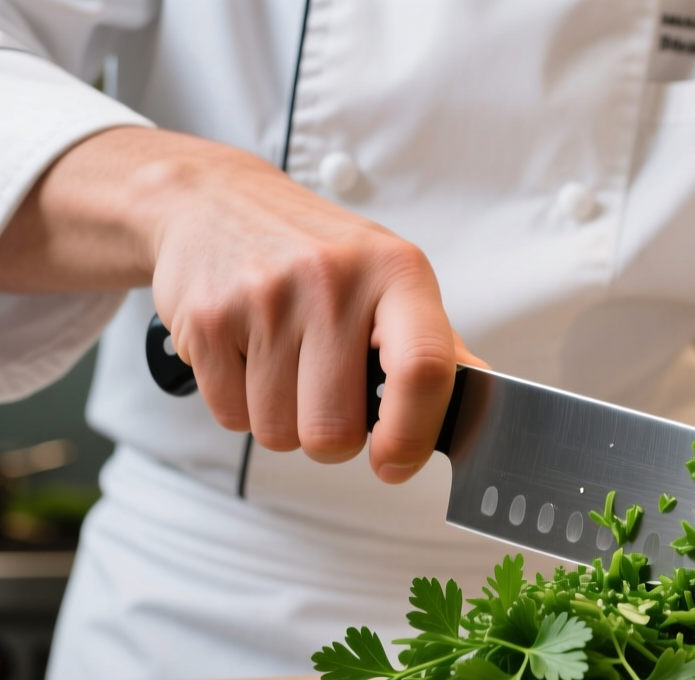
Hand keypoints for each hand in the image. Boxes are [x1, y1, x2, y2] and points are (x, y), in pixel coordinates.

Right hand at [0, 127, 476, 482]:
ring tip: (285, 365)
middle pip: (334, 430)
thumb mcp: (390, 279)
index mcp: (396, 272)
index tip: (396, 462)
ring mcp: (265, 298)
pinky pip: (231, 417)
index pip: (424, 369)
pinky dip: (240, 405)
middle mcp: (332, 279)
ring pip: (279, 433)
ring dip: (283, 420)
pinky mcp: (207, 319)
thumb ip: (437, 348)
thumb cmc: (318, 253)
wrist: (214, 201)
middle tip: (328, 395)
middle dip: (331, 437)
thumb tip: (486, 408)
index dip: (413, 435)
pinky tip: (248, 355)